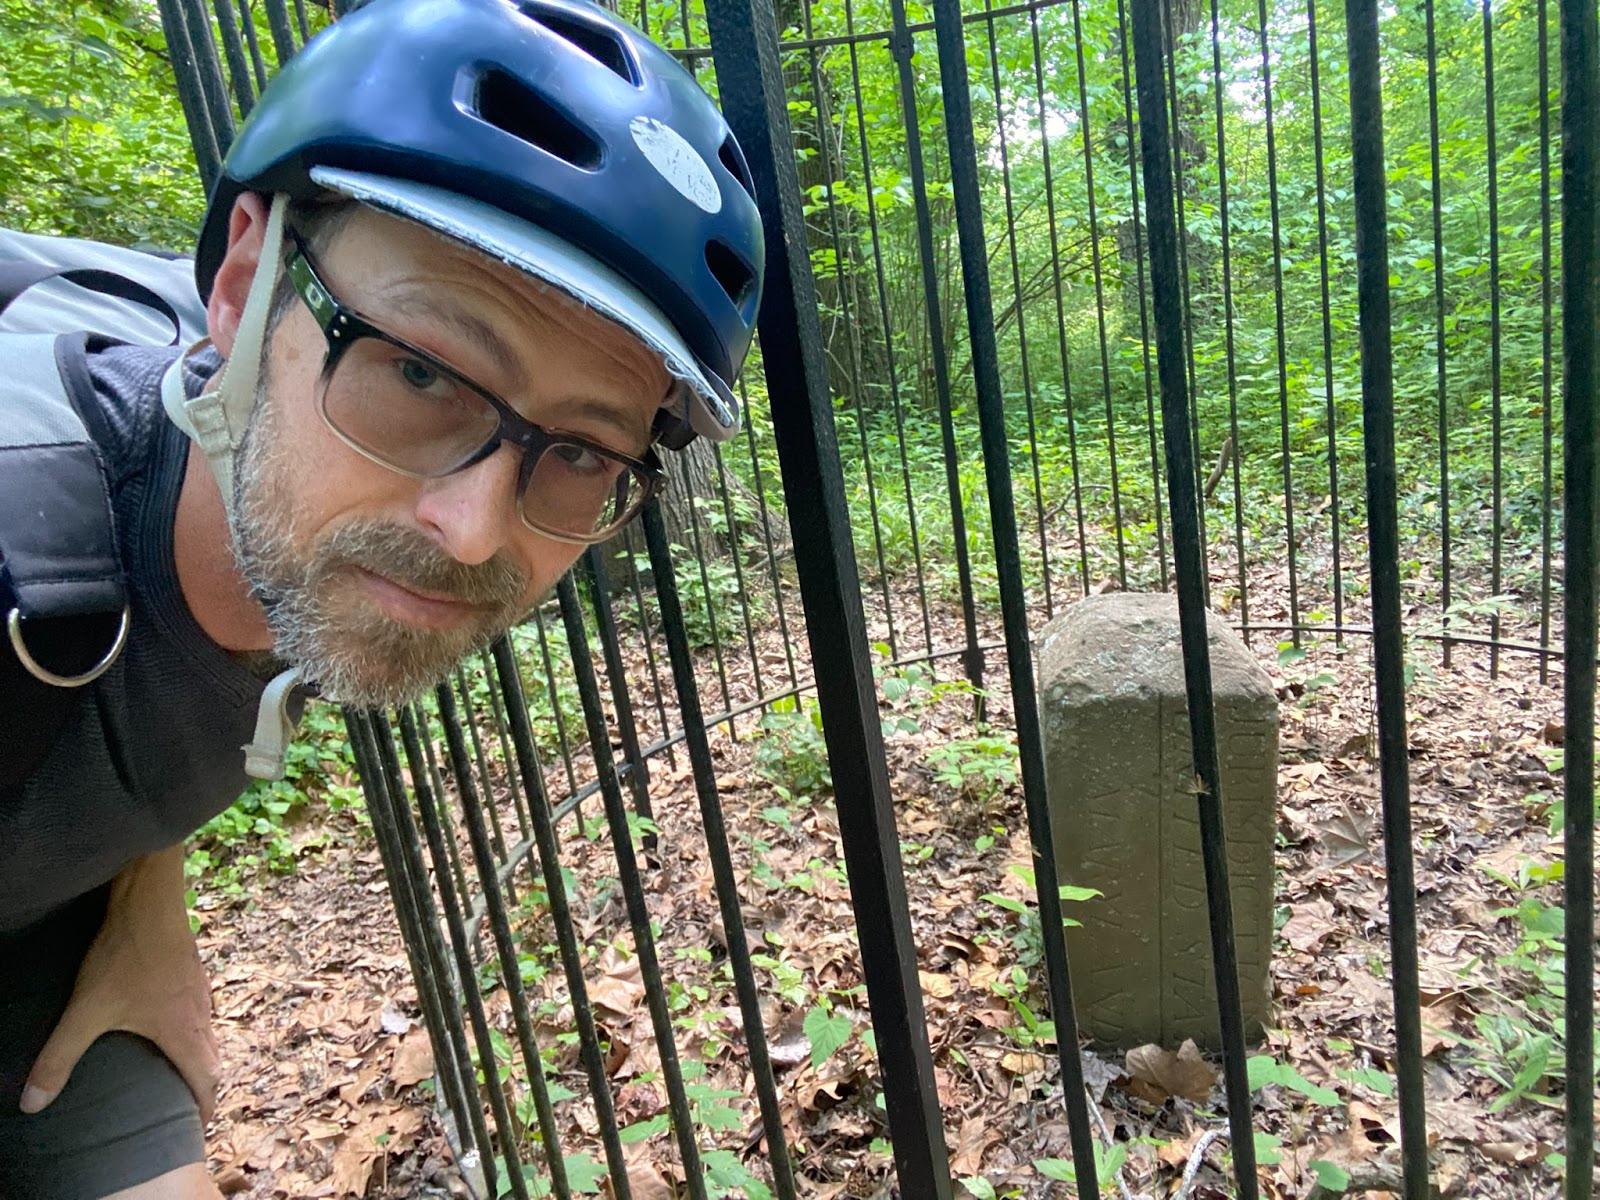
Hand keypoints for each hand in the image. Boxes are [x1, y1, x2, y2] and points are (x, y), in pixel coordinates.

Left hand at [19, 845, 218, 1121]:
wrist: (150, 901)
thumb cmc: (125, 956)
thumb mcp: (85, 1009)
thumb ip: (59, 1057)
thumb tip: (32, 1103)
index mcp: (181, 1032)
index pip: (203, 1079)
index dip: (204, 1105)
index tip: (201, 1123)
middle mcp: (198, 1015)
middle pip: (213, 1059)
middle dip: (204, 1084)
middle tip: (191, 1102)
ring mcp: (200, 990)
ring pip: (209, 1033)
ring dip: (201, 1054)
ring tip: (182, 1066)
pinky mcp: (194, 972)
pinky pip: (202, 1010)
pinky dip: (195, 1027)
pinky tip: (173, 1020)